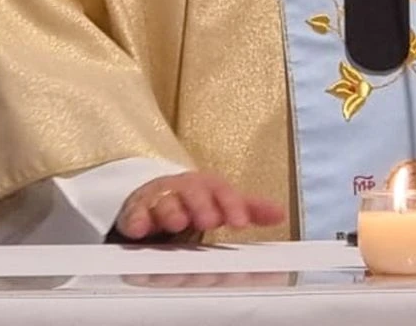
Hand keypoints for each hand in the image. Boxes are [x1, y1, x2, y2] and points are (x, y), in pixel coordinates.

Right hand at [114, 171, 284, 240]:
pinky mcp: (135, 212)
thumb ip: (250, 209)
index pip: (221, 192)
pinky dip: (136, 221)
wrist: (155, 194)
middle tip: (209, 220)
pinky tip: (139, 229)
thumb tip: (281, 214)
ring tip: (177, 223)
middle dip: (201, 206)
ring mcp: (158, 199)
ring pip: (164, 202)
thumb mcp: (222, 202)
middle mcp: (184, 190)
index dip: (231, 205)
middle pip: (193, 193)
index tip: (239, 221)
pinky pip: (134, 215)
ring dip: (171, 212)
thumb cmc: (194, 201)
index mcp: (207, 187)